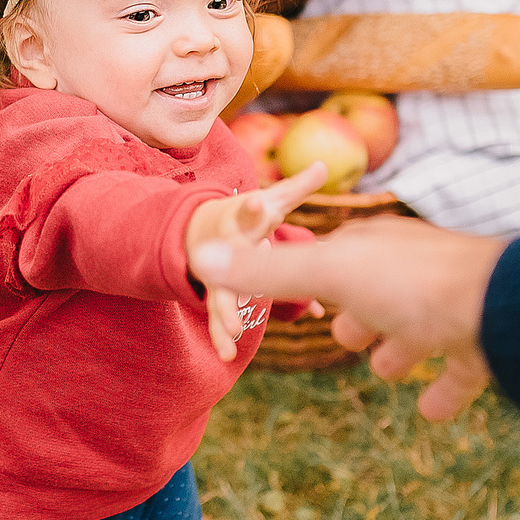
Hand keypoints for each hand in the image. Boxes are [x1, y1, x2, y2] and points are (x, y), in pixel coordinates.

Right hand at [184, 162, 327, 359]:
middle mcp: (228, 246)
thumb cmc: (244, 218)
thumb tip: (324, 165)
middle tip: (242, 263)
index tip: (258, 203)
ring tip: (231, 328)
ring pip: (221, 293)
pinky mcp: (217, 296)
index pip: (252, 213)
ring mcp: (217, 273)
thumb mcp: (268, 202)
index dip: (254, 208)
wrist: (195, 232)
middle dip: (237, 261)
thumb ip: (296, 188)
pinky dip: (222, 337)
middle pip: (232, 253)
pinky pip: (219, 318)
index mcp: (244, 220)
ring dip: (226, 311)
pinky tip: (227, 354)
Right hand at [192, 216, 506, 421]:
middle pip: (379, 290)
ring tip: (386, 371)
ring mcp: (452, 306)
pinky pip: (459, 370)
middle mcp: (414, 271)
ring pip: (420, 327)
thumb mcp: (328, 274)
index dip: (313, 273)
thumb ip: (269, 275)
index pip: (335, 256)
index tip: (299, 288)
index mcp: (375, 248)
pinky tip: (431, 412)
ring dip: (401, 348)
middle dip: (360, 312)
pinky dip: (444, 391)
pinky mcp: (482, 344)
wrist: (506, 306)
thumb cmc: (412, 284)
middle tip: (345, 336)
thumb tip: (200, 255)